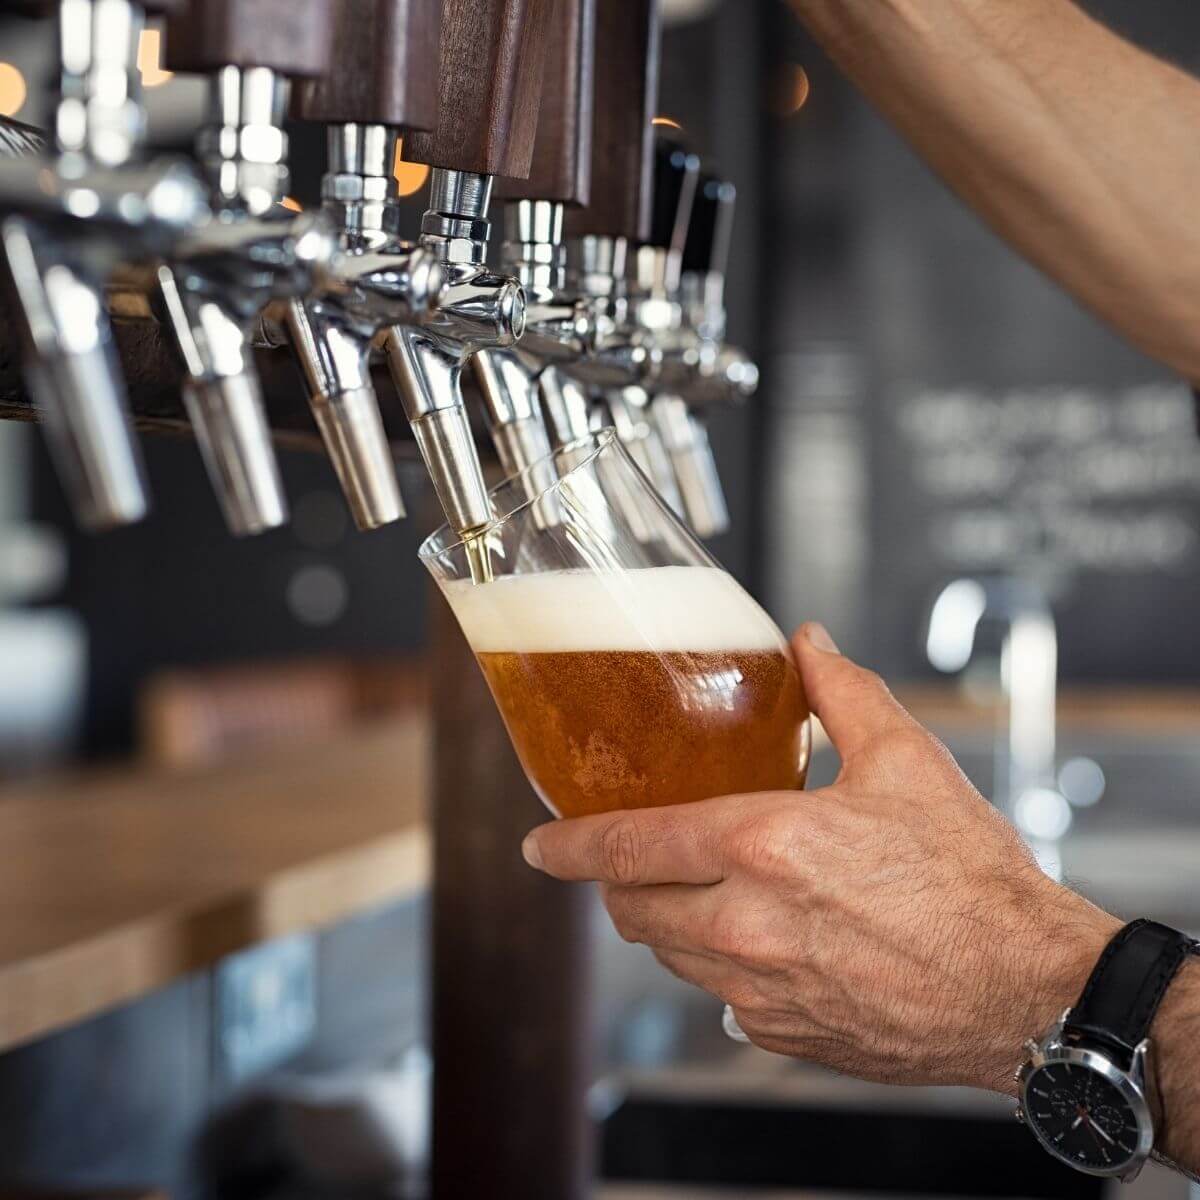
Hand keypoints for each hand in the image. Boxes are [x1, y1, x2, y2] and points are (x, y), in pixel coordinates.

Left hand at [522, 623, 1120, 1092]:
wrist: (1028, 989)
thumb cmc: (972, 878)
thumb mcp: (906, 761)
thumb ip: (841, 692)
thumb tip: (808, 644)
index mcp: (764, 846)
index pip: (628, 845)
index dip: (568, 845)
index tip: (538, 845)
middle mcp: (747, 924)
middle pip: (633, 908)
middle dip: (617, 882)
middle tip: (632, 857)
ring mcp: (762, 991)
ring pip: (669, 957)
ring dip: (666, 921)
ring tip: (699, 891)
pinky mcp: (785, 1037)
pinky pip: (719, 1001)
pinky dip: (718, 966)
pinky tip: (759, 941)